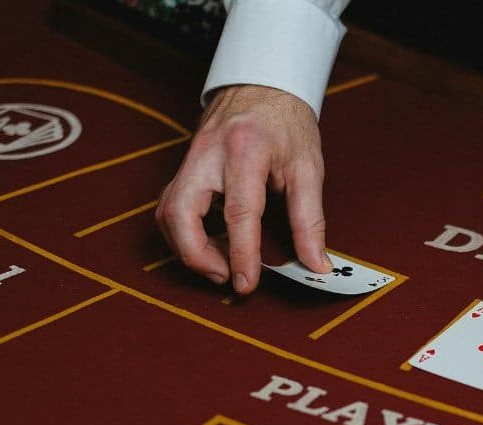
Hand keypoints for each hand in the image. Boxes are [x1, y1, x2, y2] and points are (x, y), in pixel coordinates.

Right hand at [156, 84, 331, 293]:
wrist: (262, 82)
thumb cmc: (287, 122)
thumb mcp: (308, 168)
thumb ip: (310, 220)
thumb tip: (316, 264)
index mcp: (245, 151)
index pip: (238, 212)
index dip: (240, 253)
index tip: (246, 283)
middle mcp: (208, 154)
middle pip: (180, 213)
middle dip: (197, 255)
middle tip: (226, 276)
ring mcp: (189, 158)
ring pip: (167, 212)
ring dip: (188, 247)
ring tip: (221, 264)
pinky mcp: (183, 166)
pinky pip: (170, 206)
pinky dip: (185, 233)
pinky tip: (212, 243)